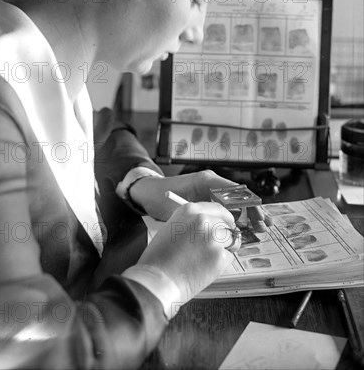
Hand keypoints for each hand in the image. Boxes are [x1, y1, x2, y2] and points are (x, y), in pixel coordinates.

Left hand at [130, 169, 272, 230]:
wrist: (147, 193)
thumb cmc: (160, 197)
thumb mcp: (180, 208)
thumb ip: (201, 216)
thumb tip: (225, 228)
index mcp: (207, 181)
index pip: (236, 192)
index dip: (250, 206)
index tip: (258, 218)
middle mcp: (212, 183)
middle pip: (239, 196)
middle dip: (253, 212)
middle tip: (264, 227)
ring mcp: (210, 190)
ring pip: (235, 202)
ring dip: (248, 216)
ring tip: (260, 228)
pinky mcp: (207, 198)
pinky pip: (226, 207)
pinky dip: (236, 217)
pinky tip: (245, 229)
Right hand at [137, 201, 240, 301]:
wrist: (157, 279)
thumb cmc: (159, 258)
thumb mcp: (172, 228)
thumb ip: (191, 223)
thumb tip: (209, 225)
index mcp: (190, 210)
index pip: (218, 209)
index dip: (224, 218)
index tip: (227, 224)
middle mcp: (203, 219)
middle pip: (227, 224)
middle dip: (226, 234)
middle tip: (221, 245)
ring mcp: (212, 237)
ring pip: (230, 240)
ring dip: (223, 249)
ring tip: (205, 259)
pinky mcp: (219, 255)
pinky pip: (228, 257)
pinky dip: (221, 264)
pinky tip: (204, 268)